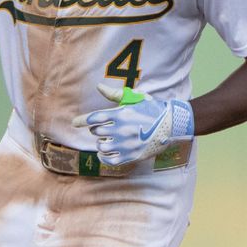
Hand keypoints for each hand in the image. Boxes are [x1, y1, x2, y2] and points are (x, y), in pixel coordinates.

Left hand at [72, 84, 193, 165]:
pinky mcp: (131, 155)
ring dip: (101, 142)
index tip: (75, 122)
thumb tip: (98, 87)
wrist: (171, 124)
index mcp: (121, 114)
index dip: (82, 121)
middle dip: (96, 129)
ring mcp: (126, 144)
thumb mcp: (134, 98)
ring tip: (107, 138)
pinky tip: (106, 151)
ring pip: (101, 146)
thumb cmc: (151, 109)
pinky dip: (104, 156)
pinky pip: (109, 160)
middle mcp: (122, 130)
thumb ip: (115, 94)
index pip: (94, 118)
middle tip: (103, 127)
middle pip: (96, 131)